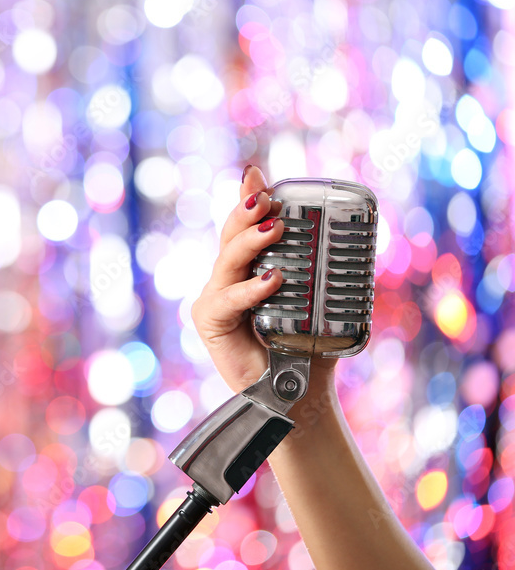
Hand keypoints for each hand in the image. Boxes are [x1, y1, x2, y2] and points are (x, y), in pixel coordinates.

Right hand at [190, 165, 337, 395]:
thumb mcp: (322, 301)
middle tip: (268, 199)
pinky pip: (228, 300)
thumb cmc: (309, 347)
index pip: (246, 226)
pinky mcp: (210, 321)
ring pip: (227, 260)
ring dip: (248, 242)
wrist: (300, 394)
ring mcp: (216, 298)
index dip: (248, 198)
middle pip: (231, 235)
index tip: (257, 175)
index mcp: (251, 268)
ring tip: (274, 228)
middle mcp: (229, 278)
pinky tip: (272, 280)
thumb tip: (360, 237)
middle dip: (246, 211)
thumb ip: (327, 272)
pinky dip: (250, 290)